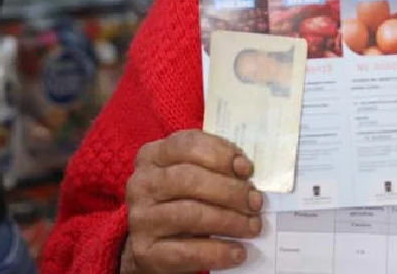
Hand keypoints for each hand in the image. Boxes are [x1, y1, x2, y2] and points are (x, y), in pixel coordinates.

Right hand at [121, 130, 262, 272]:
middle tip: (255, 202)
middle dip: (230, 191)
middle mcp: (141, 184)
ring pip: (190, 215)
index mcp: (153, 156)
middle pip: (189, 179)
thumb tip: (244, 170)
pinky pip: (185, 252)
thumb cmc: (182, 200)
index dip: (220, 154)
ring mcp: (140, 218)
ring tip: (252, 226)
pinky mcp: (145, 252)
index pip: (187, 144)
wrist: (154, 244)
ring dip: (229, 221)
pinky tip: (238, 252)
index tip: (247, 169)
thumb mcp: (193, 175)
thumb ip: (214, 166)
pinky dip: (217, 252)